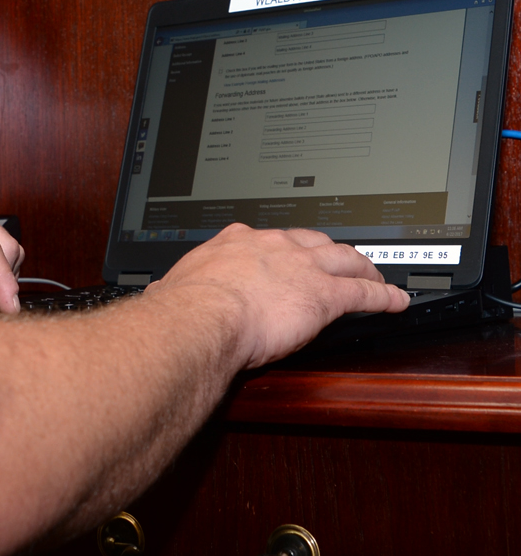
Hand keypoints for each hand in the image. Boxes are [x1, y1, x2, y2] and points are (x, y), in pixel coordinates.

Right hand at [146, 223, 409, 368]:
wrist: (202, 317)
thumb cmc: (185, 307)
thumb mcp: (175, 287)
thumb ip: (177, 287)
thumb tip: (159, 293)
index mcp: (236, 242)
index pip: (270, 239)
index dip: (285, 247)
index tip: (288, 254)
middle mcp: (272, 246)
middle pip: (313, 241)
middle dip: (329, 250)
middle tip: (341, 259)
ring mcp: (301, 268)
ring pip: (344, 261)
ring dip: (363, 268)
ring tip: (375, 275)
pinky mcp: (324, 295)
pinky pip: (364, 293)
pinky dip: (383, 296)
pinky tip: (396, 302)